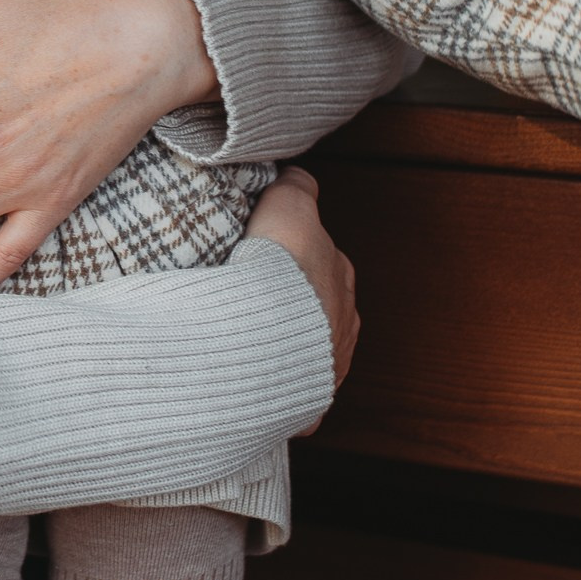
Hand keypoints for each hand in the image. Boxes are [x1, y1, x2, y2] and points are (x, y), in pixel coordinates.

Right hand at [245, 168, 357, 387]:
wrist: (264, 335)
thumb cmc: (277, 271)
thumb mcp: (287, 206)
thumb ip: (294, 187)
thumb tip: (294, 174)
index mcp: (340, 277)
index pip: (321, 259)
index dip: (290, 254)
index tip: (260, 257)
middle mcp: (342, 324)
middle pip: (315, 307)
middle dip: (287, 304)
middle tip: (243, 298)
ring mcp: (326, 368)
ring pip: (303, 353)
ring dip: (278, 346)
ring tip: (238, 340)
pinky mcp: (304, 405)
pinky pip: (287, 395)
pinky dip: (270, 388)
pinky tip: (244, 382)